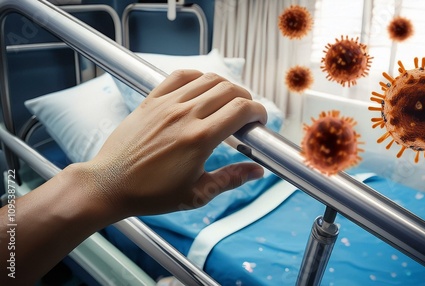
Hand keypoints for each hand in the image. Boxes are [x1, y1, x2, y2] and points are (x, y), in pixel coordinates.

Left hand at [78, 70, 266, 216]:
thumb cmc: (150, 193)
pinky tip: (202, 88)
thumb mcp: (196, 193)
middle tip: (246, 114)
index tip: (259, 120)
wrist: (110, 184)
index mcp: (200, 139)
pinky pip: (180, 76)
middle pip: (229, 90)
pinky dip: (198, 77)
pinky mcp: (152, 100)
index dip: (258, 112)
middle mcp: (185, 115)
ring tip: (227, 102)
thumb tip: (256, 171)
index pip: (241, 109)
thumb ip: (230, 179)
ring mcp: (167, 104)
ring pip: (208, 79)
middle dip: (246, 99)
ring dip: (226, 87)